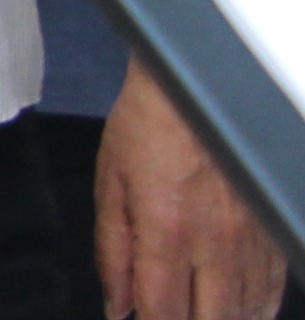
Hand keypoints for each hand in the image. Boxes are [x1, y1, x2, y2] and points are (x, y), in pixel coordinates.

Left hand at [99, 62, 282, 319]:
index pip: (162, 311)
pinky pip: (273, 291)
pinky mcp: (270, 231)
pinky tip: (237, 312)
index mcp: (167, 231)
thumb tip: (118, 304)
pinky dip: (256, 310)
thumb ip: (113, 251)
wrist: (194, 87)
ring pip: (246, 312)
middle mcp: (215, 243)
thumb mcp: (111, 184)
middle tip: (167, 318)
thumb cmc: (147, 128)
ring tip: (198, 314)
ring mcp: (250, 240)